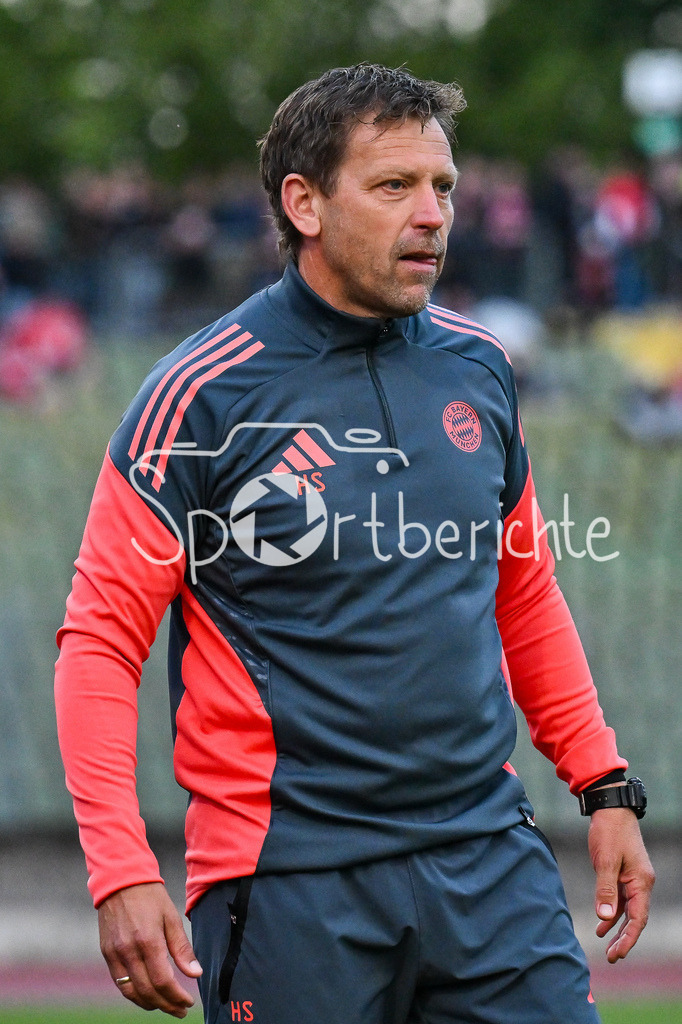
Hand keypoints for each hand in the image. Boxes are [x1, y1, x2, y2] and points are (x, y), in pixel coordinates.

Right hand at [98, 881, 201, 1017]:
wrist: (120, 879)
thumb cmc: (150, 896)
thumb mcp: (171, 917)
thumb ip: (182, 948)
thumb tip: (196, 974)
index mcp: (148, 941)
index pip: (163, 981)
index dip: (176, 997)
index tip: (188, 1002)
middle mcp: (129, 951)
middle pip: (147, 992)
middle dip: (166, 1005)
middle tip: (180, 1010)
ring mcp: (115, 954)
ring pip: (131, 992)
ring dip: (149, 1004)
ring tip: (165, 1005)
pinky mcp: (106, 953)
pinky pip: (119, 982)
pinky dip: (134, 993)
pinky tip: (147, 994)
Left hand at [588, 807, 654, 962]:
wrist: (610, 809)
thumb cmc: (609, 831)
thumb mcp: (605, 861)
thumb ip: (605, 889)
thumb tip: (604, 917)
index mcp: (641, 882)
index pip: (638, 918)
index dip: (629, 938)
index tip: (618, 954)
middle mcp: (640, 883)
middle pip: (634, 918)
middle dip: (624, 938)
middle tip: (612, 957)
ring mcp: (632, 879)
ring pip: (626, 911)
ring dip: (616, 928)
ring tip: (606, 946)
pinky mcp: (622, 874)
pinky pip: (619, 900)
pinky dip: (611, 913)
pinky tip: (601, 924)